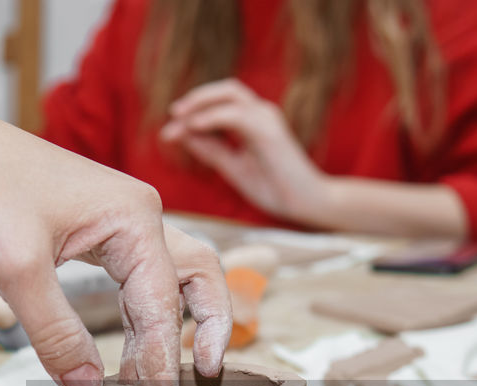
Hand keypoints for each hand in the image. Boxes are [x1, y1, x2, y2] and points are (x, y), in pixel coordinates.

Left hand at [0, 92, 231, 385]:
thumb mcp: (15, 271)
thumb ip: (55, 334)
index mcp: (133, 216)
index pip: (163, 302)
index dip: (160, 358)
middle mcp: (139, 214)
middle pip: (199, 278)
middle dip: (210, 328)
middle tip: (206, 379)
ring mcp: (121, 219)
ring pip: (174, 277)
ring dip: (176, 324)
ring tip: (168, 375)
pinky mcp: (98, 229)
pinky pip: (139, 276)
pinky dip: (145, 313)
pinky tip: (134, 346)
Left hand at [160, 79, 328, 222]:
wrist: (307, 204)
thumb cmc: (275, 188)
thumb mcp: (233, 167)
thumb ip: (211, 150)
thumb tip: (184, 135)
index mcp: (253, 122)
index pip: (219, 106)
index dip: (192, 113)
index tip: (169, 132)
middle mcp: (261, 114)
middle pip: (225, 90)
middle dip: (196, 97)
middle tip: (174, 113)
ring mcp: (266, 119)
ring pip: (229, 94)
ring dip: (201, 102)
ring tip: (180, 116)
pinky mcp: (269, 130)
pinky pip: (236, 114)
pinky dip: (213, 116)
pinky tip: (195, 126)